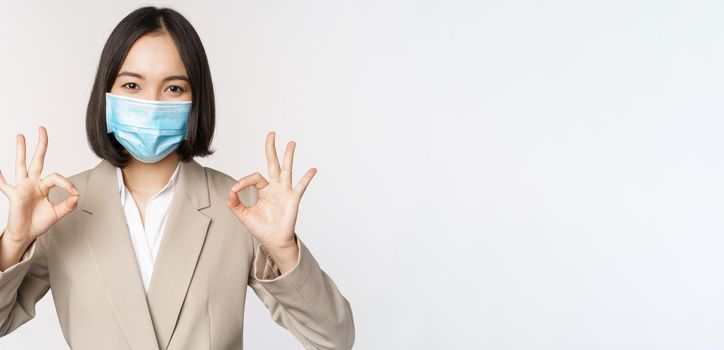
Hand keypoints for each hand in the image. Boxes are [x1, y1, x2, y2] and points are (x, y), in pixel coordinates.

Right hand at [0, 126, 79, 246]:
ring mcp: (21, 187)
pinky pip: (4, 185)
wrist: (26, 234)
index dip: (67, 183)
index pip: (56, 177)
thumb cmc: (38, 222)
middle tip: (42, 129)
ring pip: (21, 166)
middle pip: (37, 160)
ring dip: (21, 151)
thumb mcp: (57, 213)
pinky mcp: (13, 195)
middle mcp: (32, 183)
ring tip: (21, 136)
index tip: (74, 193)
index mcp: (43, 186)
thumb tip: (77, 196)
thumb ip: (68, 205)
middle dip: (41, 145)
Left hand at [226, 131, 316, 268]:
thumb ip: (235, 203)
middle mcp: (275, 187)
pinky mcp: (293, 199)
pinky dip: (307, 178)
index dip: (243, 181)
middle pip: (273, 164)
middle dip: (271, 149)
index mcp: (264, 190)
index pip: (254, 177)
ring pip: (287, 170)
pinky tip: (313, 169)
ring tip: (291, 143)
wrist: (273, 241)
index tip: (235, 190)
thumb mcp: (243, 214)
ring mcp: (285, 191)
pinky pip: (301, 186)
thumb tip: (230, 191)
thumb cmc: (261, 228)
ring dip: (289, 156)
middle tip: (271, 134)